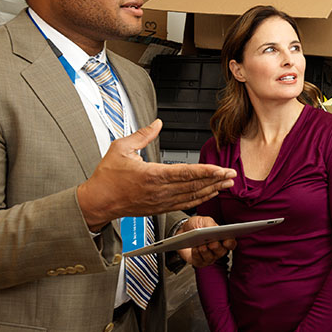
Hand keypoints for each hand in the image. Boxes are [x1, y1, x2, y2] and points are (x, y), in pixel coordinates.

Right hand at [76, 120, 235, 230]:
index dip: (206, 171)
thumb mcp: (121, 148)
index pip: (185, 173)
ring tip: (227, 184)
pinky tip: (209, 194)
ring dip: (211, 190)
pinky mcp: (160, 208)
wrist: (98, 202)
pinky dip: (199, 199)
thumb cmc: (107, 177)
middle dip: (216, 180)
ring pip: (192, 196)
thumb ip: (143, 134)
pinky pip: (184, 204)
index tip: (221, 169)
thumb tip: (158, 123)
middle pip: (194, 185)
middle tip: (232, 175)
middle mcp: (159, 191)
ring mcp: (161, 201)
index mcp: (152, 175)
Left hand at [177, 216, 237, 267]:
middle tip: (212, 243)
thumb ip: (210, 224)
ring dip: (205, 252)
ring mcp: (208, 257)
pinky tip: (194, 249)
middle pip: (221, 252)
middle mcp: (217, 250)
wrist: (182, 231)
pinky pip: (200, 261)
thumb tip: (215, 229)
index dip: (230, 243)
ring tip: (201, 246)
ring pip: (210, 258)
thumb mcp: (204, 220)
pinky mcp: (198, 262)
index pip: (231, 243)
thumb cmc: (195, 225)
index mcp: (222, 238)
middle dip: (217, 248)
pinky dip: (197, 255)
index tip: (226, 241)